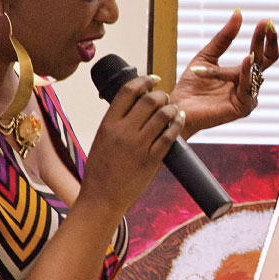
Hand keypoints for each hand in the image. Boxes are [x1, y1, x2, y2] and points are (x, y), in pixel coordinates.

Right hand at [79, 74, 181, 212]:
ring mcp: (139, 146)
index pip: (127, 91)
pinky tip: (180, 119)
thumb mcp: (101, 140)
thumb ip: (116, 123)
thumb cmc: (99, 172)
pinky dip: (178, 123)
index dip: (143, 81)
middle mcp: (124, 132)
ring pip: (163, 115)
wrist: (101, 200)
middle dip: (160, 94)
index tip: (152, 79)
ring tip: (173, 109)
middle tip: (164, 97)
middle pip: (149, 100)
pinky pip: (170, 135)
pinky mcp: (153, 160)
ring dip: (171, 108)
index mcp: (108, 124)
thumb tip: (134, 107)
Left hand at [170, 9, 278, 135]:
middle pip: (264, 61)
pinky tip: (246, 60)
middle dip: (265, 41)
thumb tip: (238, 13)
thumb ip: (224, 38)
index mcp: (241, 73)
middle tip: (265, 24)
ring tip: (252, 42)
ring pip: (256, 72)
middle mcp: (248, 85)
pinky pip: (247, 88)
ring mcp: (247, 97)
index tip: (265, 20)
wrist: (177, 106)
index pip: (261, 54)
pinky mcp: (242, 108)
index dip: (265, 38)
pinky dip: (247, 72)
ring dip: (253, 54)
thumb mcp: (207, 56)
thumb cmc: (191, 85)